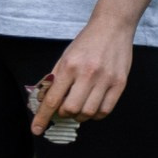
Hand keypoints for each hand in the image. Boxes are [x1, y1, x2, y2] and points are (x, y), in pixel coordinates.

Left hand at [34, 15, 133, 130]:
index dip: (43, 117)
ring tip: (78, 108)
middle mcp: (87, 74)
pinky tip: (91, 108)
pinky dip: (96, 115)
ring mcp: (106, 79)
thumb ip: (55, 79)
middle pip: (70, 109)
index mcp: (69, 67)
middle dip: (63, 114)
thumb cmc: (85, 43)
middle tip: (63, 109)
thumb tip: (44, 101)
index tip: (37, 130)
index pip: (52, 99)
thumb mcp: (64, 57)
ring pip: (88, 112)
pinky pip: (106, 110)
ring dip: (79, 116)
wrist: (112, 27)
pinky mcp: (120, 83)